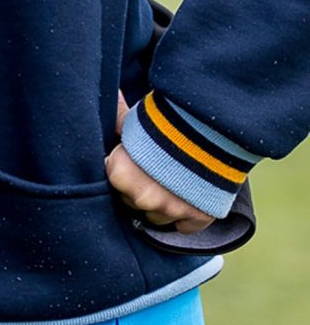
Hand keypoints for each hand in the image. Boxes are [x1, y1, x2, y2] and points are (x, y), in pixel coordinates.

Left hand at [105, 91, 213, 232]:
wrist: (217, 125)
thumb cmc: (169, 120)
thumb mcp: (138, 117)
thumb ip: (118, 118)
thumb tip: (107, 98)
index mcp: (121, 175)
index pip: (114, 181)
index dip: (124, 167)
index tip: (134, 157)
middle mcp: (144, 198)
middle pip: (134, 202)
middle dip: (140, 188)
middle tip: (155, 168)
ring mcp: (172, 209)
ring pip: (157, 217)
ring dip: (162, 203)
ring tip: (173, 181)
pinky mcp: (198, 216)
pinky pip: (185, 227)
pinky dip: (187, 216)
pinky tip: (189, 196)